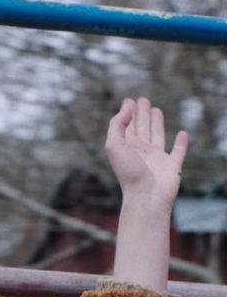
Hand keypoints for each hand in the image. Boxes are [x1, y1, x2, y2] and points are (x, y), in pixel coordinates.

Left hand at [105, 97, 187, 213]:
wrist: (146, 196)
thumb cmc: (129, 173)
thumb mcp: (114, 146)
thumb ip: (117, 125)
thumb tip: (127, 108)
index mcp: (127, 148)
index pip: (126, 126)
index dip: (127, 113)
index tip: (128, 101)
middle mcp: (141, 152)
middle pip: (141, 128)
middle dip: (141, 114)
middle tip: (142, 100)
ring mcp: (157, 159)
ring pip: (157, 136)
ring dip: (157, 123)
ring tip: (156, 109)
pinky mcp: (172, 166)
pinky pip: (178, 152)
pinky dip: (181, 143)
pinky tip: (182, 134)